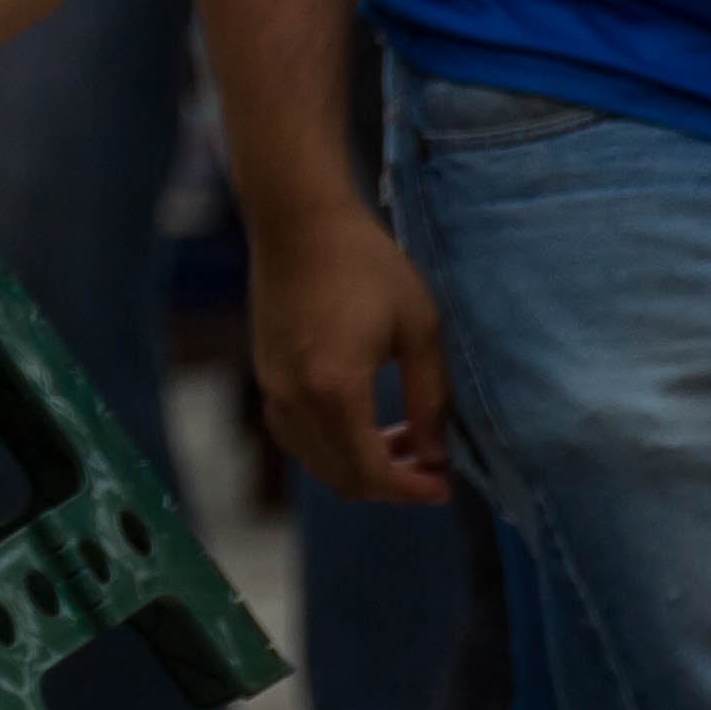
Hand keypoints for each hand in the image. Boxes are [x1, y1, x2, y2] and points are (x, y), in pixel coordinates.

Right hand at [247, 189, 454, 506]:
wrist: (299, 219)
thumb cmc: (367, 263)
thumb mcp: (418, 327)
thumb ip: (429, 399)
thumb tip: (435, 454)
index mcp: (335, 390)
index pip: (372, 473)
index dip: (411, 490)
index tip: (444, 486)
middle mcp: (295, 399)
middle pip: (342, 476)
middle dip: (390, 484)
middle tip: (430, 466)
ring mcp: (273, 388)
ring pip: (316, 460)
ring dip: (359, 466)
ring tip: (402, 441)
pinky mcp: (266, 374)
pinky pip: (296, 434)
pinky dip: (331, 445)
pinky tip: (361, 421)